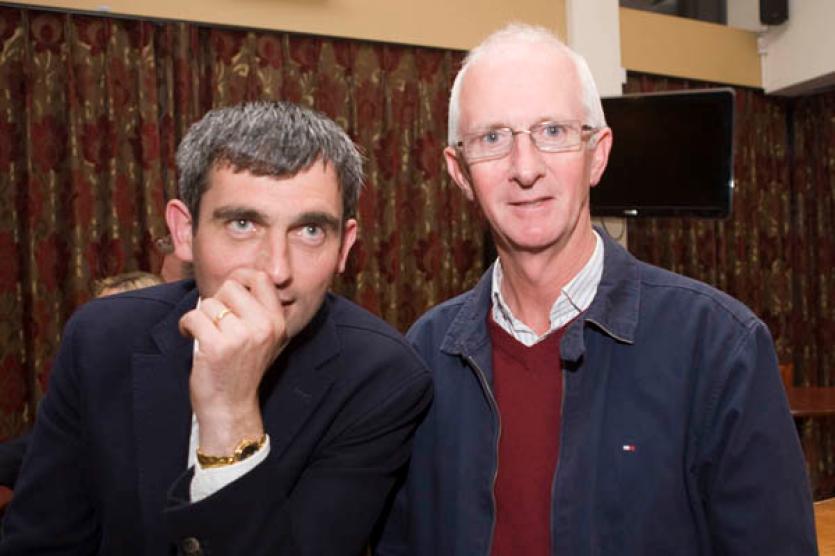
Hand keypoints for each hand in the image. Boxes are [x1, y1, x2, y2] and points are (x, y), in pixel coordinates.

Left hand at [179, 268, 287, 455]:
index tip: (227, 294)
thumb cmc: (241, 371)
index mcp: (277, 322)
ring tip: (205, 335)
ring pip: (210, 303)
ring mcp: (241, 337)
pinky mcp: (217, 347)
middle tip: (216, 322)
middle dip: (217, 301)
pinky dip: (186, 326)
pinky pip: (193, 317)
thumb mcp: (263, 339)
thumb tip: (236, 279)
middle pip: (231, 287)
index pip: (261, 278)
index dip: (240, 278)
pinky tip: (191, 337)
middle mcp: (264, 327)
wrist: (231, 407)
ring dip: (201, 318)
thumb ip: (257, 311)